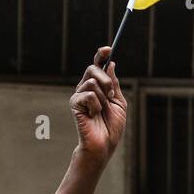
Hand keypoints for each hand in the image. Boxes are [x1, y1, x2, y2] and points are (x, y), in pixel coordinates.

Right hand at [70, 47, 127, 164]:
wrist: (104, 144)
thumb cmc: (112, 126)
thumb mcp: (119, 102)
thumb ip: (114, 84)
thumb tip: (111, 63)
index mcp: (98, 86)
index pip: (98, 65)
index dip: (101, 55)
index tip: (108, 49)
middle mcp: (86, 87)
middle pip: (93, 68)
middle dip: (106, 80)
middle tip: (111, 95)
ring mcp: (79, 94)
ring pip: (92, 82)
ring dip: (102, 98)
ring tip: (101, 111)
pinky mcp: (75, 103)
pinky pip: (88, 95)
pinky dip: (95, 106)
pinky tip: (93, 115)